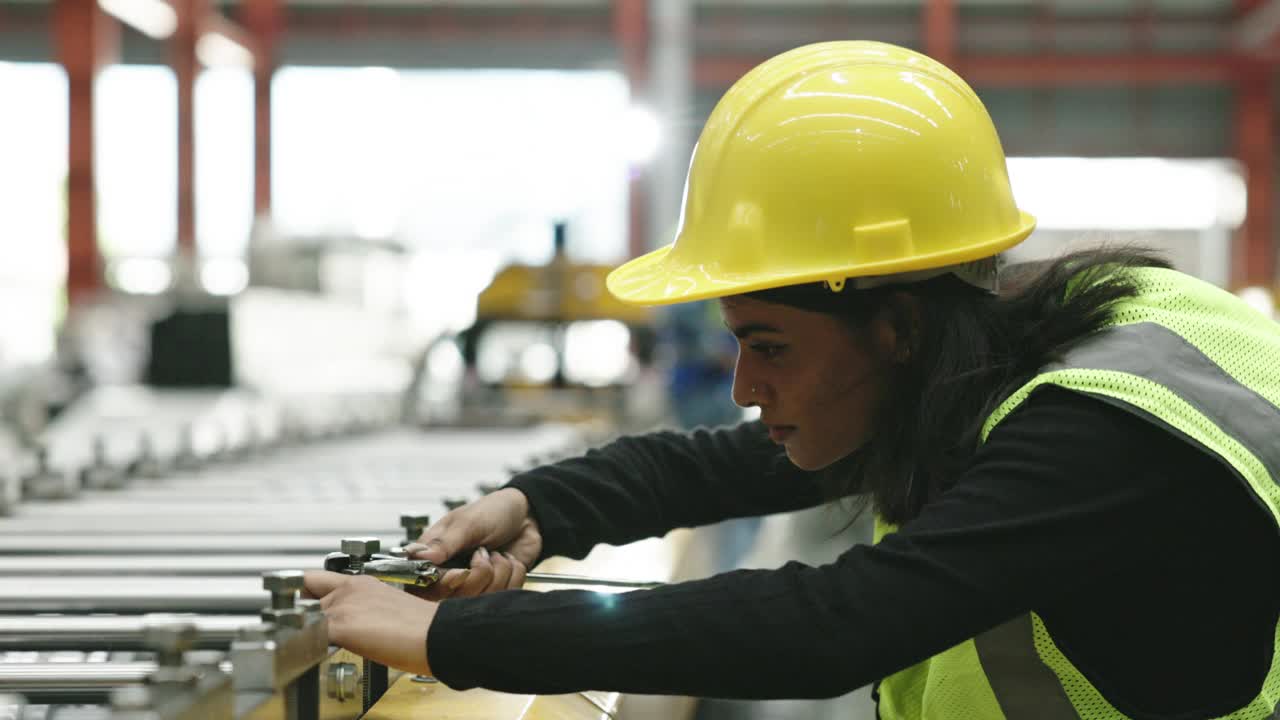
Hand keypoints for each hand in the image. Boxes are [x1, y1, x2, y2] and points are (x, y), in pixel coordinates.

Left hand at [304, 571, 436, 675]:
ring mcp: (341, 606)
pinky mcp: (338, 626)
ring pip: (304, 616)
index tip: (310, 604)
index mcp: (361, 582)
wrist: (435, 634)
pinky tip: (329, 651)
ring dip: (310, 629)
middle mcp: (348, 589)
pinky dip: (311, 644)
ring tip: (330, 643)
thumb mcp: (389, 605)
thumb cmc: (423, 627)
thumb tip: (358, 623)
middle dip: (306, 610)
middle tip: (318, 627)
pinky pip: (309, 635)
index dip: (309, 592)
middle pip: (303, 594)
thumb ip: (364, 608)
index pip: (316, 578)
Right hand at [402, 488, 540, 599]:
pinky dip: (514, 574)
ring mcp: (474, 585)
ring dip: (500, 571)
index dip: (445, 584)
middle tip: (484, 552)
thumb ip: (444, 542)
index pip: (425, 585)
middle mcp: (451, 575)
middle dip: (480, 574)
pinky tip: (509, 560)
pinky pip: (506, 595)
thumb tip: (418, 557)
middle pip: (456, 598)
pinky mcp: (497, 590)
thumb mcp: (468, 522)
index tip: (461, 572)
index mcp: (435, 557)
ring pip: (484, 598)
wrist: (525, 515)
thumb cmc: (492, 512)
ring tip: (498, 553)